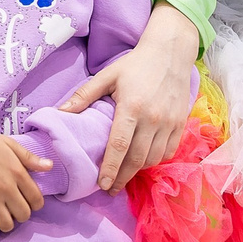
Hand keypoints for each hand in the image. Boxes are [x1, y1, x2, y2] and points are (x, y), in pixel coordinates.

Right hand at [0, 135, 50, 235]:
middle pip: (23, 215)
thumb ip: (31, 158)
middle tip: (16, 210)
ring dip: (7, 224)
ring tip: (4, 218)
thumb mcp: (11, 146)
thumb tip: (50, 166)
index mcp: (18, 174)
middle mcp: (6, 189)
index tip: (31, 202)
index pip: (37, 199)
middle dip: (22, 215)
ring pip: (6, 224)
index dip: (37, 204)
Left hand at [59, 2, 201, 191]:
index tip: (102, 184)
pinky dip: (156, 160)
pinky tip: (143, 161)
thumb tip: (60, 112)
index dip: (110, 168)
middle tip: (110, 188)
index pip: (119, 145)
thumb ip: (84, 95)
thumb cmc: (135, 64)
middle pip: (137, 158)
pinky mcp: (181, 124)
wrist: (171, 53)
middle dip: (122, 177)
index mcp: (132, 107)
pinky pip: (169, 151)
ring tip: (123, 174)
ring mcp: (170, 123)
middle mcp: (153, 118)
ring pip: (154, 158)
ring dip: (138, 170)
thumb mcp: (107, 75)